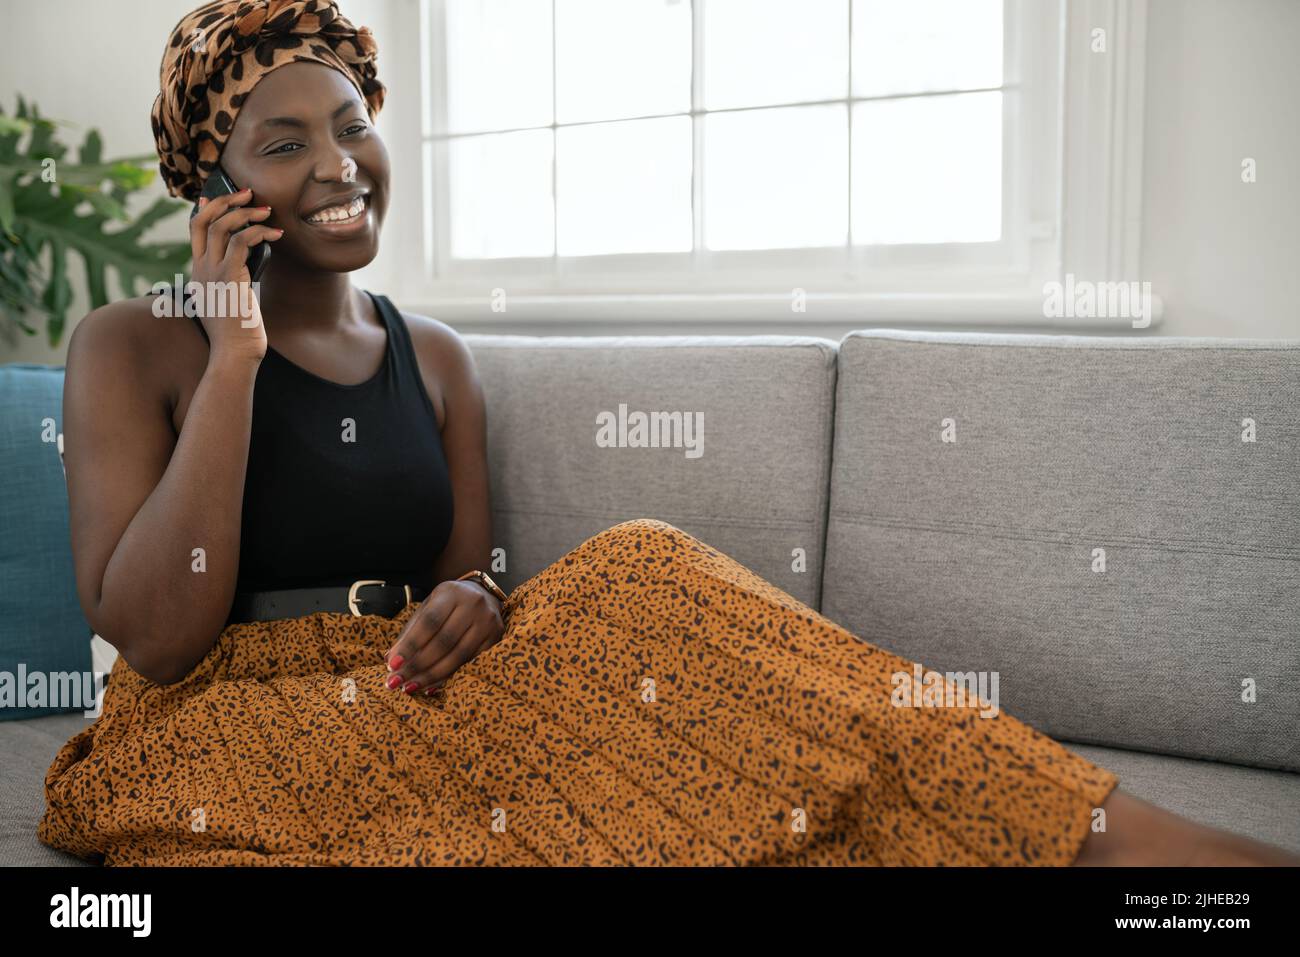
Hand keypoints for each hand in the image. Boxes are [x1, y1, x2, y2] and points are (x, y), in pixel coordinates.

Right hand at [188, 187, 282, 363]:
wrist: (234, 353)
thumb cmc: (237, 333)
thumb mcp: (229, 301)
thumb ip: (231, 281)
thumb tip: (248, 266)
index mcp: (198, 273)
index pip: (195, 231)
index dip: (205, 209)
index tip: (214, 195)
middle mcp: (201, 269)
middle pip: (202, 221)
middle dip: (224, 201)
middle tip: (246, 193)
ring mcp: (212, 272)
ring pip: (221, 226)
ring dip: (246, 213)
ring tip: (267, 211)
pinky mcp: (230, 276)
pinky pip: (242, 241)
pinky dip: (260, 232)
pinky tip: (276, 234)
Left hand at [383, 580, 504, 693]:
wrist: (484, 596)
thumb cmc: (449, 605)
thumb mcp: (428, 608)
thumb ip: (410, 632)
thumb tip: (390, 660)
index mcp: (451, 592)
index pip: (428, 622)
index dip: (410, 645)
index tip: (392, 665)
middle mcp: (473, 604)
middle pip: (443, 642)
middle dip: (418, 665)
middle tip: (397, 682)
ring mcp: (488, 621)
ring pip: (458, 656)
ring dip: (432, 676)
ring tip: (411, 687)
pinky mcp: (496, 637)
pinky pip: (471, 663)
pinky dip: (450, 677)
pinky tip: (432, 686)